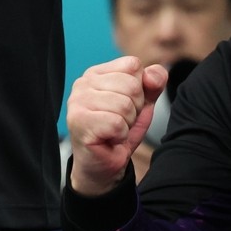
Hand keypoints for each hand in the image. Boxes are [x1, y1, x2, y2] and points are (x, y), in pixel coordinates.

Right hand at [67, 56, 166, 195]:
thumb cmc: (118, 132)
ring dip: (127, 124)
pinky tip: (109, 138)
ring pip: (125, 105)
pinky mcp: (79, 121)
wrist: (103, 166)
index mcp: (97, 73)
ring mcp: (78, 101)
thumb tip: (153, 74)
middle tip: (120, 121)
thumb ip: (153, 83)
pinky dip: (120, 135)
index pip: (133, 65)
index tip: (126, 105)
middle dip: (135, 109)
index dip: (140, 88)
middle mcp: (84, 82)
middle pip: (131, 85)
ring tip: (114, 130)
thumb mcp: (143, 104)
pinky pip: (117, 123)